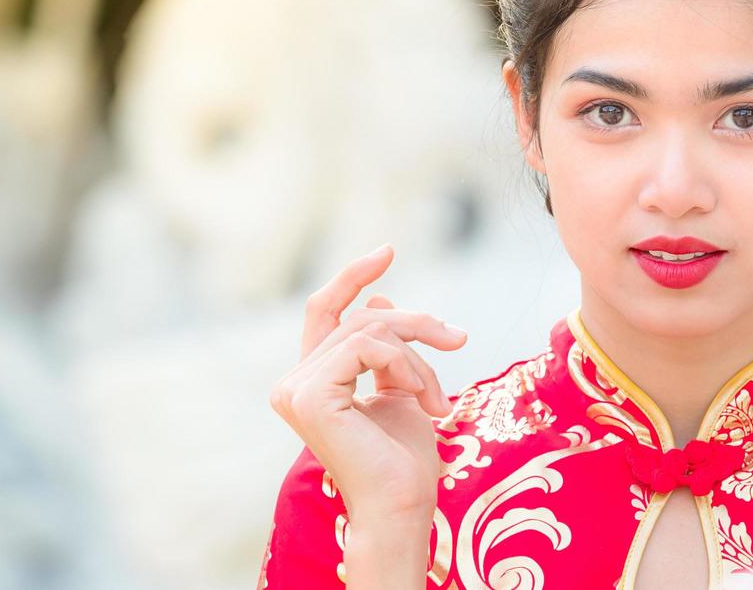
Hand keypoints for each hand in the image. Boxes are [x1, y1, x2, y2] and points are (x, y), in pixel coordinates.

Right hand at [269, 244, 468, 515]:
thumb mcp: (400, 386)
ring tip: (435, 395)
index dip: (353, 275)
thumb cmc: (405, 458)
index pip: (325, 311)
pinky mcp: (309, 395)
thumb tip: (378, 296)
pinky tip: (419, 398)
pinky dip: (404, 365)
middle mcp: (294, 382)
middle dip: (417, 324)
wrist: (404, 503)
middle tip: (458, 339)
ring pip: (370, 328)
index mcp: (312, 379)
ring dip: (418, 355)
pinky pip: (367, 346)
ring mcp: (296, 389)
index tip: (389, 250)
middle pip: (362, 317)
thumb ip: (385, 347)